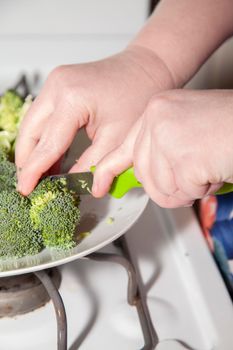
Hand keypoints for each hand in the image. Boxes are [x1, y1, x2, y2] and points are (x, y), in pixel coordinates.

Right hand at [15, 46, 173, 194]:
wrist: (147, 68)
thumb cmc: (139, 95)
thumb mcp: (117, 139)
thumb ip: (92, 166)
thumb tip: (77, 184)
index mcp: (72, 99)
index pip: (47, 144)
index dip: (35, 170)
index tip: (26, 189)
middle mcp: (57, 86)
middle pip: (30, 131)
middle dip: (28, 160)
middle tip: (31, 183)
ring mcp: (56, 82)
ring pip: (32, 123)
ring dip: (34, 149)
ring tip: (40, 174)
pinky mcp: (59, 85)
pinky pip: (43, 116)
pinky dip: (43, 137)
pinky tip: (49, 156)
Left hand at [92, 90, 232, 207]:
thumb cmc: (230, 126)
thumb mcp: (185, 128)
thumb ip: (159, 147)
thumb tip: (141, 173)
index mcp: (157, 110)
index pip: (122, 147)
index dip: (108, 169)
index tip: (97, 183)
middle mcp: (158, 118)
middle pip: (143, 174)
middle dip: (168, 183)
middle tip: (193, 172)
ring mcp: (169, 136)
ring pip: (160, 188)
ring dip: (186, 188)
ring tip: (206, 167)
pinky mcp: (184, 157)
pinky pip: (181, 193)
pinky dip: (200, 190)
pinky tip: (213, 170)